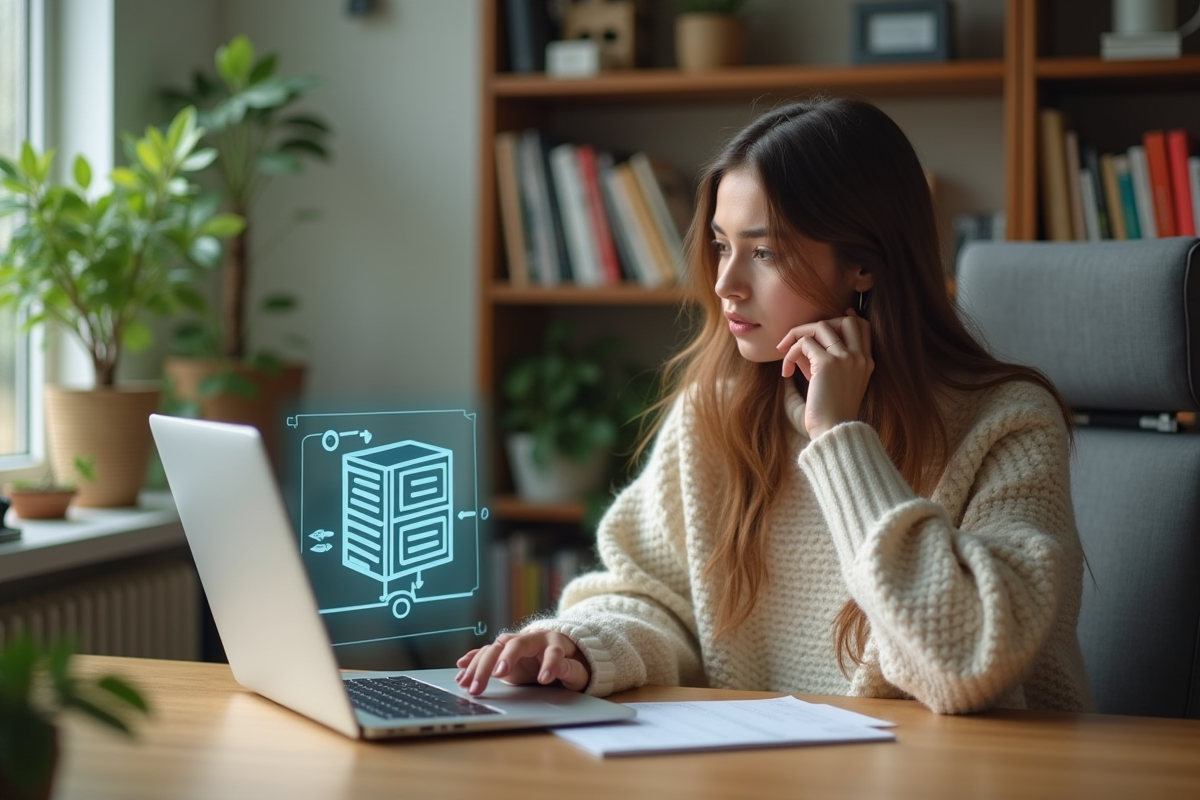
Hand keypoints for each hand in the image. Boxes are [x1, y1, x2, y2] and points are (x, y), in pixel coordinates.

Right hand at [455, 630, 589, 695]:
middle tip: (497, 674)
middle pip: (516, 644)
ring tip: (470, 684)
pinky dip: (473, 659)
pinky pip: (486, 652)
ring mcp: (516, 643)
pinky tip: (461, 667)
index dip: (550, 664)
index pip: (553, 651)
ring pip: (496, 648)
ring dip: (482, 665)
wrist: (559, 651)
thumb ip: (572, 670)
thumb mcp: (578, 671)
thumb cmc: (571, 663)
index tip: (544, 680)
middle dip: (506, 658)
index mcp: (555, 642)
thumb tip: (563, 668)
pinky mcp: (503, 652)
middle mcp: (532, 638)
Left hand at [776, 309, 873, 438]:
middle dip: (818, 324)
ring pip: (821, 326)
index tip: (825, 322)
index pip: (863, 327)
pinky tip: (786, 372)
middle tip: (796, 340)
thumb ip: (818, 361)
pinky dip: (790, 353)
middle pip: (846, 319)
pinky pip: (804, 343)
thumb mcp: (827, 383)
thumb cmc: (828, 414)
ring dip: (798, 335)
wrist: (832, 432)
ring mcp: (846, 358)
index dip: (846, 318)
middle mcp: (859, 357)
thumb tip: (800, 344)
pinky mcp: (828, 363)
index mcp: (865, 363)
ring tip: (784, 352)